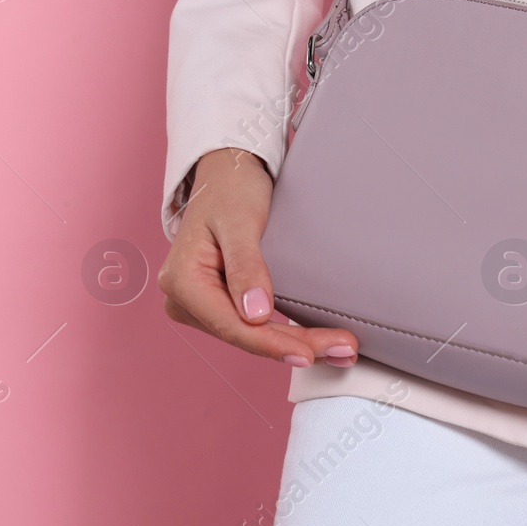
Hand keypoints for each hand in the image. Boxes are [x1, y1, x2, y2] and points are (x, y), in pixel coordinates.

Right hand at [158, 147, 359, 367]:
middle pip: (245, 335)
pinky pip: (252, 326)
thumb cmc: (231, 189)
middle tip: (344, 350)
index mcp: (182, 282)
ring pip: (251, 335)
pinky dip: (284, 334)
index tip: (308, 353)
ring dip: (294, 343)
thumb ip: (245, 267)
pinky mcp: (218, 303)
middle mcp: (184, 300)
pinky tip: (315, 341)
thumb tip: (255, 315)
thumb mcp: (240, 221)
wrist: (227, 172)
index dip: (272, 343)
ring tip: (340, 349)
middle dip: (294, 345)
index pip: (232, 325)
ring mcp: (200, 305)